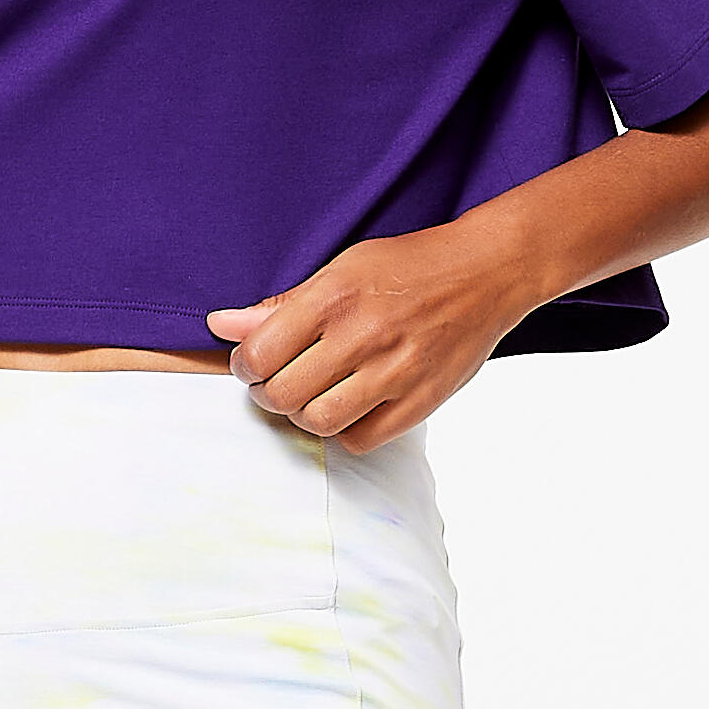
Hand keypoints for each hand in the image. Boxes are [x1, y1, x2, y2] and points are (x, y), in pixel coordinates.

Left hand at [206, 210, 532, 446]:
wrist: (487, 272)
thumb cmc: (408, 268)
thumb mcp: (342, 268)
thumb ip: (282, 305)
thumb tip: (221, 326)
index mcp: (335, 295)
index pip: (260, 353)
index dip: (245, 367)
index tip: (253, 365)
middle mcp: (363, 334)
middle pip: (283, 394)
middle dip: (268, 394)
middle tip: (278, 383)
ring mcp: (396, 371)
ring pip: (317, 422)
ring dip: (303, 415)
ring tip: (312, 396)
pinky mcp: (422, 401)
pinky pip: (360, 440)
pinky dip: (344, 431)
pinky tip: (348, 408)